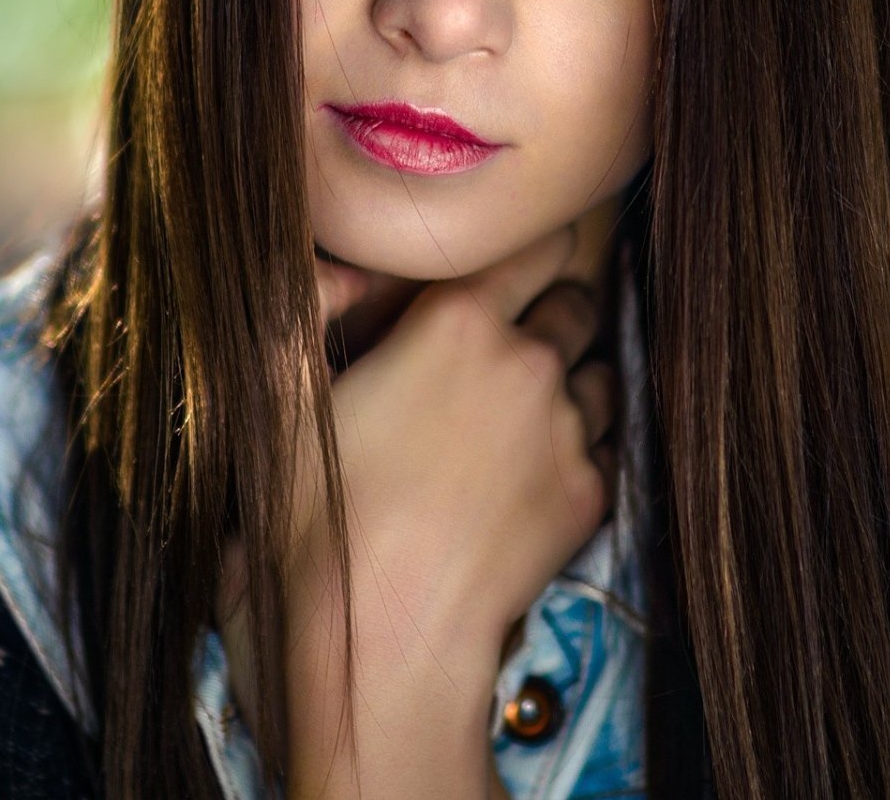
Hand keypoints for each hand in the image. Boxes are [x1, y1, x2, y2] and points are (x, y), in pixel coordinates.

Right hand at [288, 222, 617, 672]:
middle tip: (501, 354)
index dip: (526, 256)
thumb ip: (311, 311)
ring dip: (570, 386)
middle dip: (550, 317)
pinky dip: (580, 453)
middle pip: (576, 306)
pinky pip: (607, 448)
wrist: (378, 641)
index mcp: (459, 319)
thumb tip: (339, 267)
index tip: (512, 270)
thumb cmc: (315, 520)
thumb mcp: (282, 400)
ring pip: (600, 376)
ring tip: (514, 424)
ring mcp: (570, 431)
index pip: (535, 246)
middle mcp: (530, 362)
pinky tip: (525, 482)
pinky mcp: (591, 496)